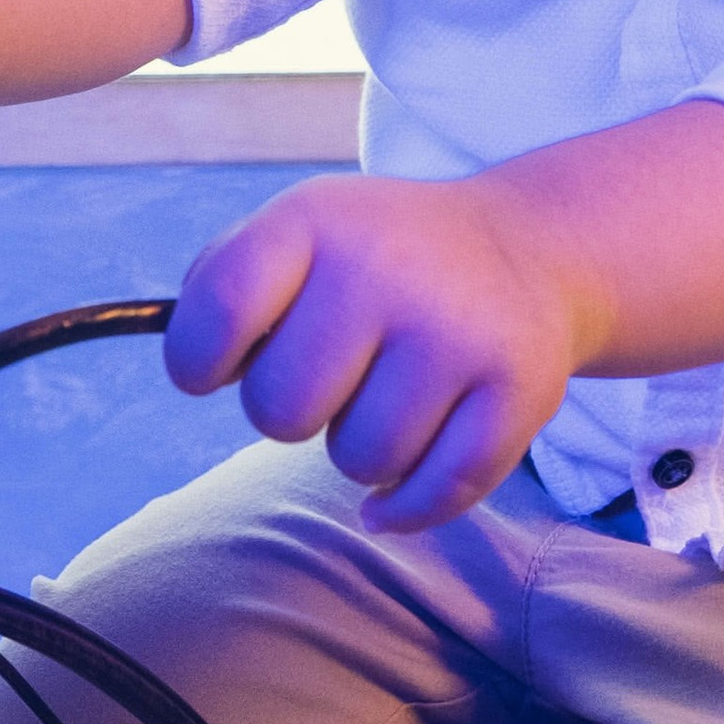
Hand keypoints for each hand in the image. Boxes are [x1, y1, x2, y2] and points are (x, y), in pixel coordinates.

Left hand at [161, 104, 723, 536]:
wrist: (528, 247)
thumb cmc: (376, 257)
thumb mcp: (297, 233)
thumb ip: (221, 289)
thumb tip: (194, 371)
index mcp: (315, 220)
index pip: (218, 313)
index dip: (201, 361)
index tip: (222, 364)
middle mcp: (388, 266)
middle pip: (280, 413)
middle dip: (292, 412)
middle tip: (332, 375)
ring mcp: (458, 328)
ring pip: (361, 462)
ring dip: (361, 448)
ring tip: (389, 394)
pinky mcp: (520, 388)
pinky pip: (438, 492)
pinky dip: (411, 503)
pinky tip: (406, 478)